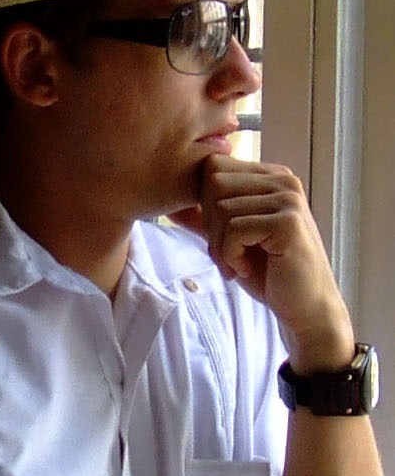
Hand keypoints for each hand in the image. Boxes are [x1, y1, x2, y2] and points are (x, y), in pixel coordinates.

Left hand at [173, 156, 355, 373]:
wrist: (303, 308)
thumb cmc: (268, 274)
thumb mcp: (230, 241)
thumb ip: (205, 219)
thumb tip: (171, 205)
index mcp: (270, 177)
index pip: (213, 167)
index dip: (205, 205)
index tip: (222, 238)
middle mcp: (283, 180)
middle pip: (214, 183)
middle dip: (210, 225)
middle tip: (228, 256)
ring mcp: (288, 199)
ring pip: (221, 209)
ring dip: (220, 246)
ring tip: (239, 265)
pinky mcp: (287, 223)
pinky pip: (234, 229)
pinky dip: (231, 256)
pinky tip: (247, 270)